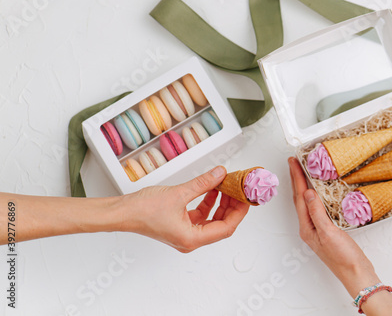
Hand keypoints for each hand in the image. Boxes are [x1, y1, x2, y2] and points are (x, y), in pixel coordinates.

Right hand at [123, 166, 250, 252]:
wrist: (122, 212)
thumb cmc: (143, 210)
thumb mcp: (179, 193)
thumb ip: (203, 183)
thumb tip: (220, 174)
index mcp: (192, 238)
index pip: (226, 228)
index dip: (239, 212)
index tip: (246, 198)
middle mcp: (190, 239)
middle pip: (221, 224)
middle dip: (231, 206)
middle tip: (238, 190)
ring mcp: (185, 233)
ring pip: (211, 219)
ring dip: (220, 203)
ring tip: (225, 186)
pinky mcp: (179, 225)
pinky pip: (200, 215)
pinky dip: (208, 202)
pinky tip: (211, 189)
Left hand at [289, 157, 391, 314]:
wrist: (357, 274)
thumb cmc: (343, 257)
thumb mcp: (329, 233)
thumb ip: (317, 213)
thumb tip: (307, 192)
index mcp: (306, 227)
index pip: (299, 197)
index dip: (296, 178)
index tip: (293, 162)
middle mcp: (309, 227)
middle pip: (299, 198)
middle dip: (296, 179)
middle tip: (294, 162)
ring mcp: (318, 229)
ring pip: (307, 203)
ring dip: (304, 186)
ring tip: (302, 172)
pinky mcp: (328, 230)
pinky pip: (317, 207)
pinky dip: (316, 196)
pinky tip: (319, 192)